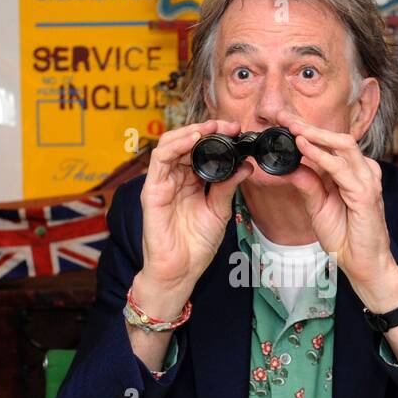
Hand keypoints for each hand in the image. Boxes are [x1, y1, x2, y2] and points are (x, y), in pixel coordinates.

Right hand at [131, 119, 250, 317]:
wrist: (181, 272)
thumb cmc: (196, 245)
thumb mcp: (218, 210)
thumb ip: (228, 186)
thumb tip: (246, 166)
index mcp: (190, 182)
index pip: (199, 149)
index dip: (216, 136)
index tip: (237, 131)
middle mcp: (174, 179)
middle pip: (185, 142)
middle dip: (207, 129)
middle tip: (229, 125)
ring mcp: (161, 184)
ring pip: (169, 145)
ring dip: (191, 131)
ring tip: (212, 128)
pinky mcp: (151, 191)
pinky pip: (159, 160)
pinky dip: (176, 145)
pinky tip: (194, 139)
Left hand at [280, 109, 397, 305]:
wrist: (363, 264)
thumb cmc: (346, 237)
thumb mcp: (318, 207)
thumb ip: (307, 185)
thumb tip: (290, 165)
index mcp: (351, 173)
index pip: (330, 144)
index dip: (307, 130)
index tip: (282, 120)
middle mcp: (362, 172)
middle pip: (338, 138)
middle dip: (310, 125)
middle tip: (283, 116)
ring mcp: (366, 181)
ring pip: (343, 146)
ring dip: (316, 135)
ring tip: (292, 127)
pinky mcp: (366, 194)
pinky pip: (341, 169)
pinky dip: (321, 157)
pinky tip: (304, 148)